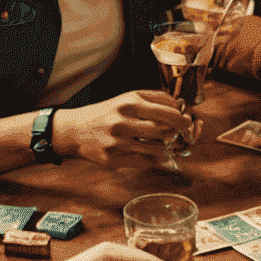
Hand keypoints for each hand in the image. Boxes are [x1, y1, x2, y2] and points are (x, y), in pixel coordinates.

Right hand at [56, 89, 194, 166]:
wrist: (75, 130)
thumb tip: (180, 107)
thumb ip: (154, 99)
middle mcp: (124, 121)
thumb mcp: (128, 98)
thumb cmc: (107, 113)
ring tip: (161, 142)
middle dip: (176, 132)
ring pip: (157, 148)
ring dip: (164, 146)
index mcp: (130, 102)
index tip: (185, 119)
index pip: (169, 110)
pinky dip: (154, 159)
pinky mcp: (113, 159)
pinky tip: (154, 154)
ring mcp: (118, 142)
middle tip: (178, 132)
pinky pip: (144, 162)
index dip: (182, 117)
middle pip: (165, 130)